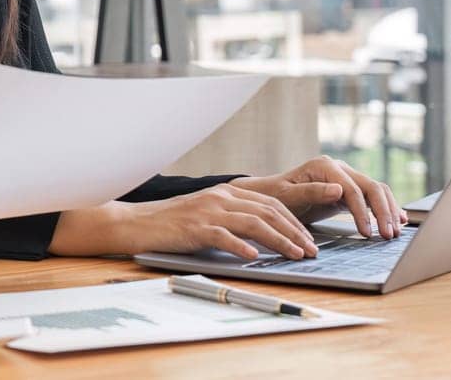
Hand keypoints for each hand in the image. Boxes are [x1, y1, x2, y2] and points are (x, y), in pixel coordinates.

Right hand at [99, 182, 320, 259]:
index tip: (309, 238)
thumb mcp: (208, 213)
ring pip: (253, 223)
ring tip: (296, 254)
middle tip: (312, 250)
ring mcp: (208, 211)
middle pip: (268, 211)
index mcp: (227, 192)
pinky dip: (242, 247)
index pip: (270, 203)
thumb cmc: (173, 223)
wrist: (138, 222)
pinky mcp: (195, 228)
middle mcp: (221, 197)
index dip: (294, 220)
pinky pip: (224, 236)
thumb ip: (233, 218)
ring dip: (280, 240)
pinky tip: (255, 258)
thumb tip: (263, 238)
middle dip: (295, 231)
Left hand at [233, 156, 408, 238]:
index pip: (352, 189)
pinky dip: (387, 207)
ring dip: (389, 210)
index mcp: (324, 167)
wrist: (271, 195)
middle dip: (383, 211)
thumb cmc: (276, 196)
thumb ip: (312, 191)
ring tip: (395, 233)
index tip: (368, 233)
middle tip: (389, 236)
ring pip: (377, 190)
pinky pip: (373, 196)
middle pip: (371, 186)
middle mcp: (339, 168)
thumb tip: (340, 189)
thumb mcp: (288, 196)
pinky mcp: (350, 189)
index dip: (363, 212)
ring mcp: (346, 177)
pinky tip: (399, 220)